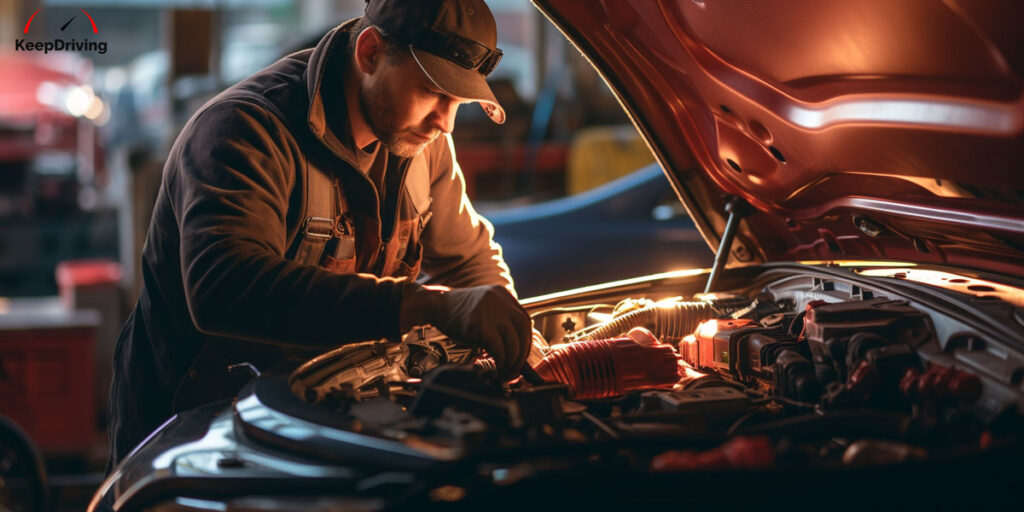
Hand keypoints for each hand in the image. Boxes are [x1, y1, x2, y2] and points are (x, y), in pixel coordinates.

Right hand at [401, 284, 530, 379]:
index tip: (521, 357)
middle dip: (521, 355)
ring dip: (511, 362)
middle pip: (523, 331)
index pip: (525, 321)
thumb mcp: (484, 308)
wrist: (435, 304)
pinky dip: (500, 361)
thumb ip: (501, 320)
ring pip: (512, 342)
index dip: (526, 342)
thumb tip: (516, 348)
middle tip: (515, 370)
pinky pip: (498, 348)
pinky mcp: (478, 324)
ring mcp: (490, 311)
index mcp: (503, 295)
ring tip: (505, 372)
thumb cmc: (458, 312)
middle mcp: (500, 300)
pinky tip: (496, 367)